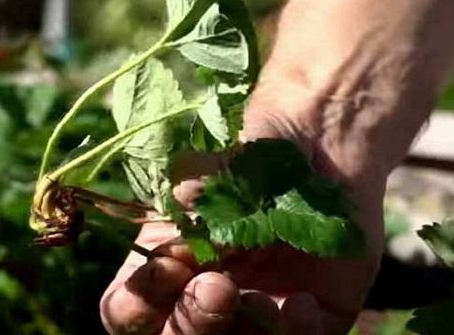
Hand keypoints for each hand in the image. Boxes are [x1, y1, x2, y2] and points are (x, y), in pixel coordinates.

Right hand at [99, 86, 386, 334]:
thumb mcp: (216, 167)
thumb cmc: (258, 145)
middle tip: (216, 287)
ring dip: (241, 333)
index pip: (130, 305)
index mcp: (170, 258)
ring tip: (260, 301)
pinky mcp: (311, 308)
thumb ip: (192, 189)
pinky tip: (302, 302)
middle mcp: (207, 287)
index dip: (138, 301)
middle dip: (190, 322)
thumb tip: (184, 197)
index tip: (166, 269)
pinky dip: (296, 332)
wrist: (323, 137)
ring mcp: (258, 303)